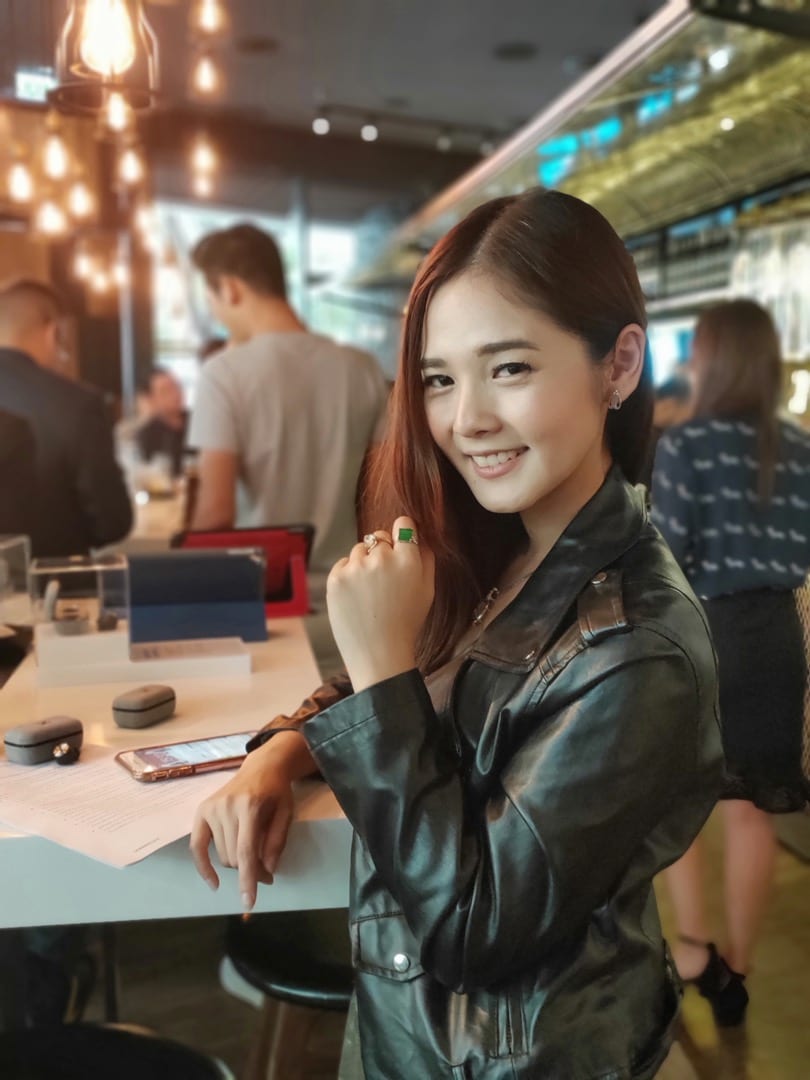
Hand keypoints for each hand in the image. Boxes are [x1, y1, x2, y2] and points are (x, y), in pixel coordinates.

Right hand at [190, 735, 295, 910]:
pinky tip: (214, 882)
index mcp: (249, 807)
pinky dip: (204, 867)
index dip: (248, 879)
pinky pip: (197, 847)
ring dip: (237, 866)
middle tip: (266, 873)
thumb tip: (266, 872)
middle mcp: (226, 807)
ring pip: (221, 856)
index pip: (246, 851)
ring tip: (253, 861)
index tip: (249, 902)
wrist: (262, 766)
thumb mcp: (286, 814)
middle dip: (251, 872)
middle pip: (234, 857)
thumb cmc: (277, 791)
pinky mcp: (201, 811)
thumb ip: (276, 842)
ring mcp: (210, 808)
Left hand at [327, 515, 434, 691]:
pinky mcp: (336, 577)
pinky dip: (349, 575)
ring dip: (364, 562)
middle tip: (384, 580)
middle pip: (380, 538)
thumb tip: (419, 537)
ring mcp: (356, 567)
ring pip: (360, 549)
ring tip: (370, 591)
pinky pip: (343, 563)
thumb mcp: (428, 591)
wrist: (379, 653)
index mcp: (408, 560)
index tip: (400, 543)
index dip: (402, 533)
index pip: (404, 525)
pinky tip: (357, 596)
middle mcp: (381, 558)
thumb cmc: (406, 624)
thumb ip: (426, 558)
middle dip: (383, 552)